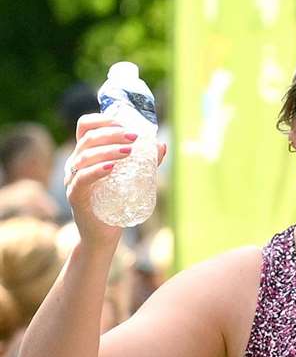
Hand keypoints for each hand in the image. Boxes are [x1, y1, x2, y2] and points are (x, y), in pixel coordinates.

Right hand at [64, 114, 166, 247]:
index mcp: (87, 155)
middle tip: (135, 137)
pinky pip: (82, 179)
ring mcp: (73, 180)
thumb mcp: (132, 181)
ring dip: (109, 150)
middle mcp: (76, 164)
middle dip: (112, 133)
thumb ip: (145, 164)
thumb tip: (161, 145)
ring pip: (85, 156)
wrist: (104, 236)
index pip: (85, 127)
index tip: (125, 123)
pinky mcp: (76, 196)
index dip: (102, 120)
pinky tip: (113, 168)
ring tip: (129, 151)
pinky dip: (97, 170)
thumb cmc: (116, 206)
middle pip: (88, 138)